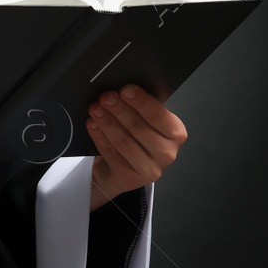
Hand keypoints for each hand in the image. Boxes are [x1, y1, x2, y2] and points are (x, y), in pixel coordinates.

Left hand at [84, 84, 185, 210]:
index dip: (141, 102)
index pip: (159, 115)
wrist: (124, 168)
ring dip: (106, 122)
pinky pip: (111, 153)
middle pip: (139, 127)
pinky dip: (99, 136)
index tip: (125, 89)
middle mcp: (167, 153)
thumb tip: (121, 89)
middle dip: (119, 109)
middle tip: (105, 97)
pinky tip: (92, 124)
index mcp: (176, 133)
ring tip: (95, 109)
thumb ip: (140, 106)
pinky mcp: (130, 179)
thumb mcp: (146, 120)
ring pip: (124, 141)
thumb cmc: (137, 137)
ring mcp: (149, 169)